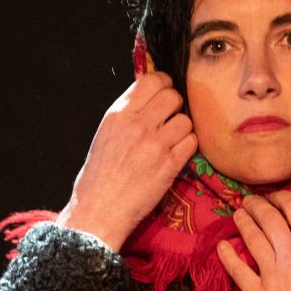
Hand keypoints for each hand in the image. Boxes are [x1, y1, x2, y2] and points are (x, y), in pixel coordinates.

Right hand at [57, 72, 197, 250]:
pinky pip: (192, 142)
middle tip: (169, 119)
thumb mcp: (105, 135)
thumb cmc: (98, 177)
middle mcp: (137, 124)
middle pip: (173, 96)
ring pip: (186, 120)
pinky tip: (176, 155)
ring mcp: (155, 144)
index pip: (152, 81)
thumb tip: (149, 99)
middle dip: (175, 106)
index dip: (164, 85)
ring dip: (182, 129)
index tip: (164, 94)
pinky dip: (188, 147)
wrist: (100, 210)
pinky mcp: (169, 165)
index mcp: (118, 114)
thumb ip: (127, 115)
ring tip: (172, 141)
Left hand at [215, 191, 290, 290]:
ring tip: (237, 215)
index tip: (274, 197)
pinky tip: (222, 247)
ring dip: (242, 222)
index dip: (281, 197)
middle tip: (248, 201)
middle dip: (256, 205)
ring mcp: (273, 276)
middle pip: (269, 219)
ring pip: (252, 238)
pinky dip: (227, 256)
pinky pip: (238, 271)